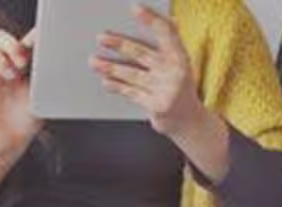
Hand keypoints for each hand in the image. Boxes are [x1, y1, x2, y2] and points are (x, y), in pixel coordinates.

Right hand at [0, 28, 41, 159]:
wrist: (11, 142)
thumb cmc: (28, 120)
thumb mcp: (42, 97)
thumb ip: (45, 77)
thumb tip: (57, 61)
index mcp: (19, 65)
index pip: (21, 41)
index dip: (28, 38)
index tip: (38, 44)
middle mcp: (1, 67)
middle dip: (9, 44)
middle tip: (22, 62)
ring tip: (9, 76)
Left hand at [93, 6, 210, 139]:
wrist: (187, 120)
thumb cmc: (178, 87)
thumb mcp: (179, 64)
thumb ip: (170, 47)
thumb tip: (170, 21)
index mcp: (181, 56)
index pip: (167, 32)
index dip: (151, 19)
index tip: (135, 8)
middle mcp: (175, 71)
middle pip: (142, 53)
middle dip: (119, 44)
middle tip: (101, 37)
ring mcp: (166, 89)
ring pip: (132, 74)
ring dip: (110, 68)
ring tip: (94, 61)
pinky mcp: (157, 105)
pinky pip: (131, 92)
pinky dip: (117, 86)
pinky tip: (106, 81)